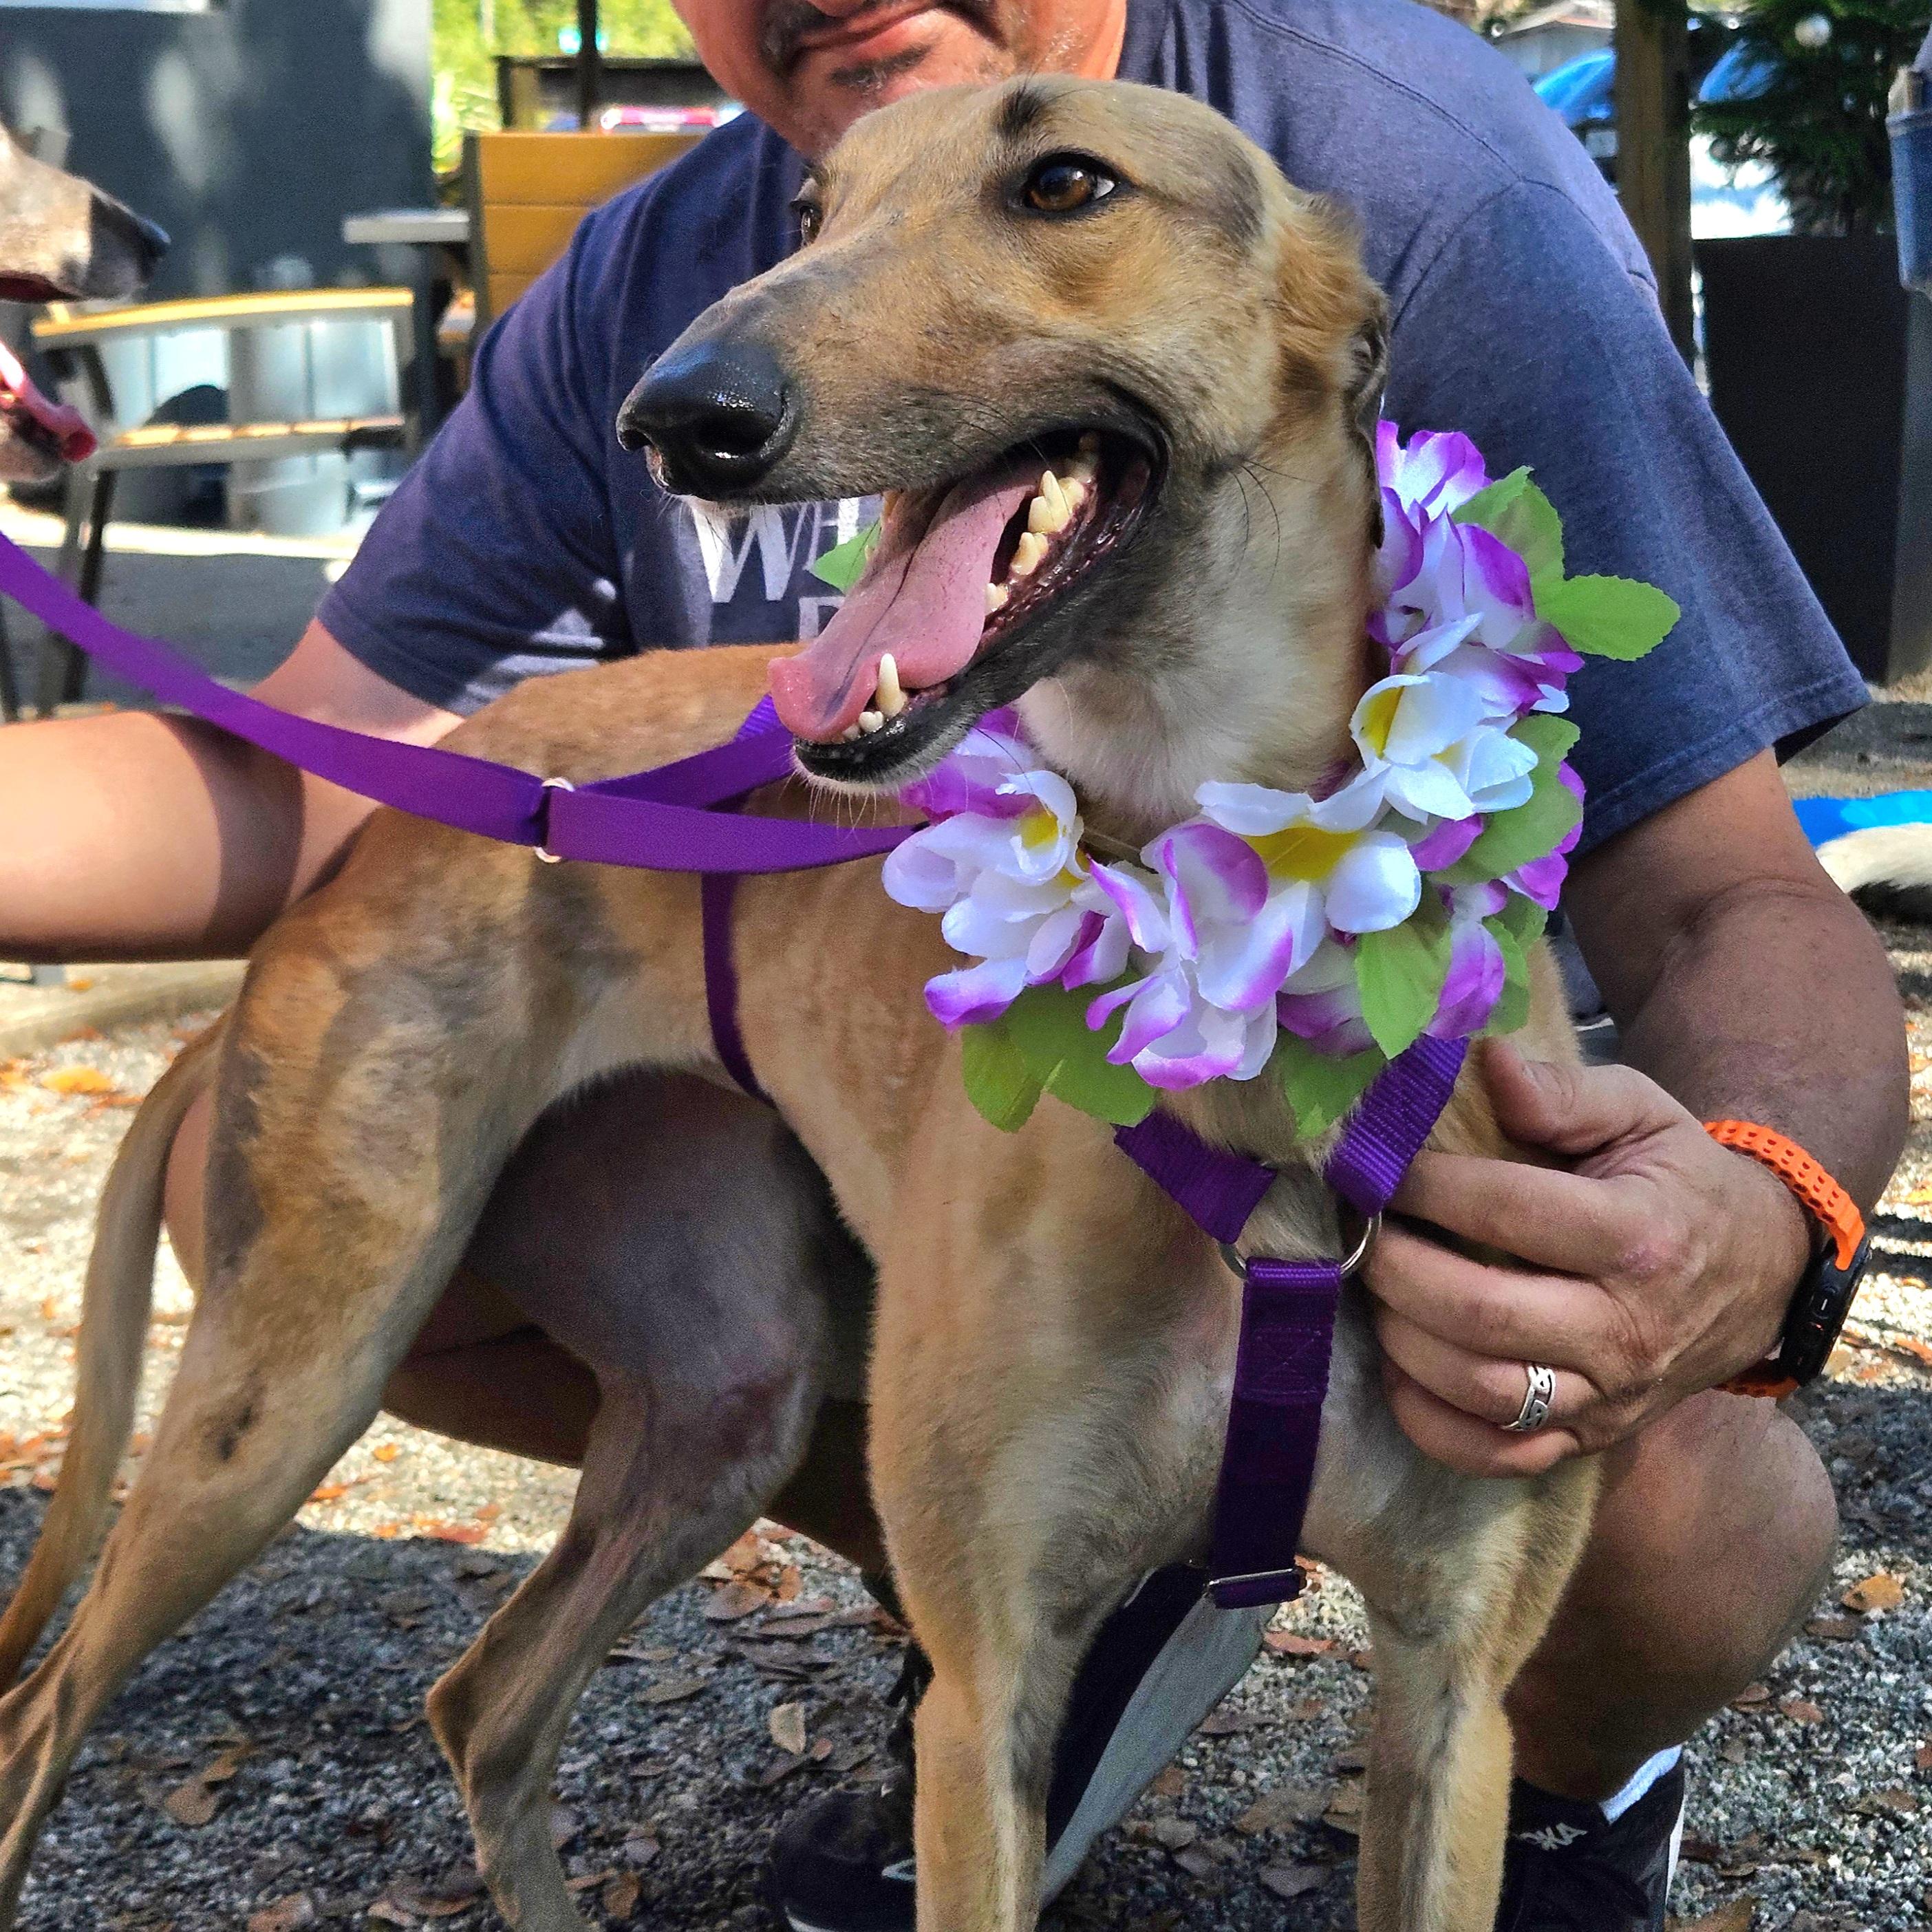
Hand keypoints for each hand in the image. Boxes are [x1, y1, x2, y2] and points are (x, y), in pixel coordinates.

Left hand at [1363, 1040, 1812, 1476]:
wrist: (1757, 1274)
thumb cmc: (1676, 1180)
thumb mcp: (1642, 1112)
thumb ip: (1564, 1092)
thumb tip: (1486, 1062)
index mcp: (1639, 1236)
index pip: (1509, 1212)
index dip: (1427, 1186)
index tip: (1378, 1163)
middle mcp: (1626, 1328)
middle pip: (1479, 1313)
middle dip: (1394, 1267)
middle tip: (1360, 1230)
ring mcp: (1608, 1396)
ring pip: (1478, 1389)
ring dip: (1401, 1337)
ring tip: (1374, 1285)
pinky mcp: (1589, 1438)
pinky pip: (1494, 1455)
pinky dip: (1430, 1421)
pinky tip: (1400, 1366)